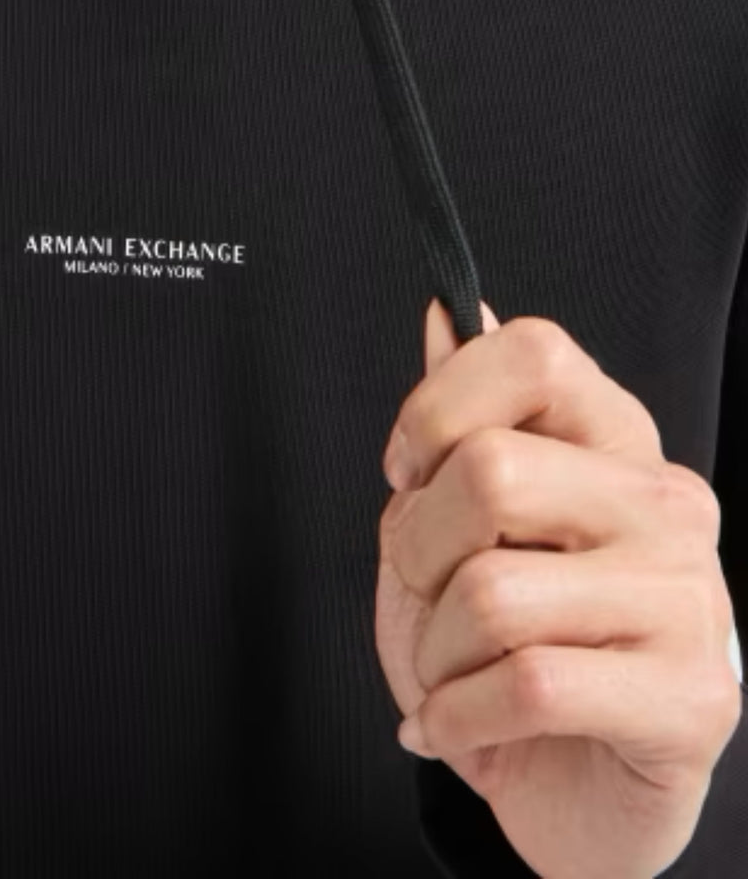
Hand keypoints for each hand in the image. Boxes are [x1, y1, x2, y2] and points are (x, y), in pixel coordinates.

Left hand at [375, 299, 742, 878]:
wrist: (572, 792)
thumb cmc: (511, 644)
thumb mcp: (459, 523)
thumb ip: (459, 418)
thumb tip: (449, 310)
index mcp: (615, 439)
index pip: (532, 354)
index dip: (436, 408)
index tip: (408, 470)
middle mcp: (665, 502)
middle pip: (491, 471)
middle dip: (416, 546)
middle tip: (425, 591)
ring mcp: (690, 599)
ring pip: (494, 592)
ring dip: (432, 652)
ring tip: (447, 673)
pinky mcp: (693, 700)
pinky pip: (527, 684)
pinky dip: (454, 717)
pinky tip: (453, 726)